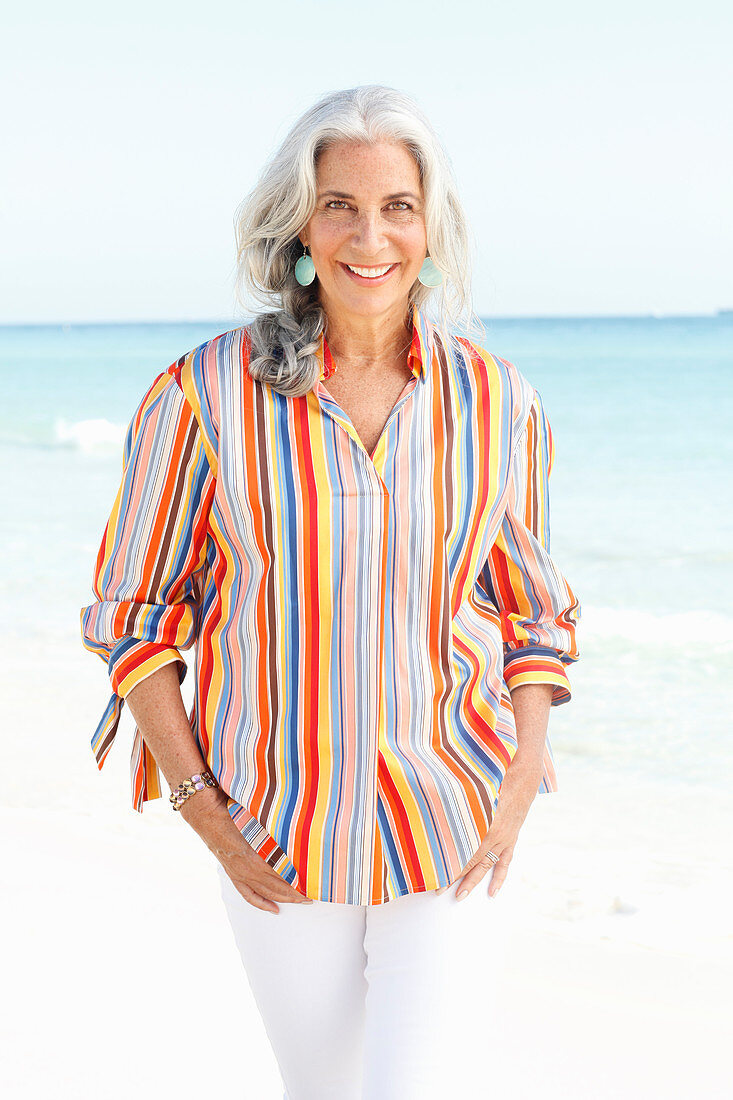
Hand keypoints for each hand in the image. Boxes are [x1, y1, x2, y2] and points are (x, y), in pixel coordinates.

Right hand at [181, 787, 311, 913]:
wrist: (208, 816)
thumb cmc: (235, 813)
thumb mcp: (259, 821)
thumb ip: (276, 832)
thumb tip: (298, 833)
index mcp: (258, 856)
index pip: (284, 876)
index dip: (300, 882)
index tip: (314, 884)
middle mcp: (249, 870)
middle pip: (279, 888)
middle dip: (297, 894)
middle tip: (313, 896)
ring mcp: (241, 875)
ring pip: (267, 893)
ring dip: (285, 899)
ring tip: (301, 902)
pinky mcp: (234, 875)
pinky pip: (249, 895)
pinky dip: (263, 904)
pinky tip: (275, 910)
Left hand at [441, 762, 541, 899]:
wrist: (523, 780)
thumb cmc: (496, 780)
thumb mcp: (474, 790)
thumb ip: (458, 802)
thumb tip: (436, 805)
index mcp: (484, 823)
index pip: (464, 849)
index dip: (451, 862)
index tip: (436, 872)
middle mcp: (494, 836)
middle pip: (472, 861)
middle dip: (455, 877)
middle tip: (439, 890)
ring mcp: (505, 840)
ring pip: (486, 865)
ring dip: (473, 881)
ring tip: (460, 896)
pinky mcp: (511, 840)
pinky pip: (504, 863)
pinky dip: (498, 878)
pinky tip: (493, 892)